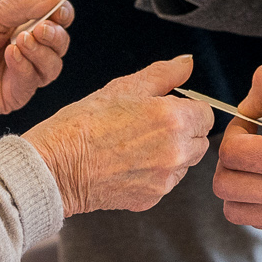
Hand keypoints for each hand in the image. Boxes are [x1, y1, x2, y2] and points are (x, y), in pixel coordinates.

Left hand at [0, 0, 74, 118]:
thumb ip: (26, 6)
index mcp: (26, 29)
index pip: (57, 22)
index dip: (63, 15)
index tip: (61, 10)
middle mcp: (30, 53)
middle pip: (60, 46)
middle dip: (55, 36)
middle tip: (40, 28)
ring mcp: (24, 75)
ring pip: (53, 66)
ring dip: (40, 52)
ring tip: (19, 41)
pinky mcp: (16, 95)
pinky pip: (32, 81)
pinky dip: (25, 66)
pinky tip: (10, 55)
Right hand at [26, 56, 212, 216]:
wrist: (55, 167)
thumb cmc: (83, 124)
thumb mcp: (123, 87)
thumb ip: (163, 74)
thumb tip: (187, 63)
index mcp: (173, 119)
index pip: (206, 113)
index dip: (188, 107)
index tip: (169, 107)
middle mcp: (176, 152)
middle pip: (201, 140)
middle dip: (184, 131)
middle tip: (150, 125)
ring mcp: (165, 179)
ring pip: (185, 163)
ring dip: (172, 153)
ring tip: (135, 145)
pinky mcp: (152, 198)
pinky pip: (165, 182)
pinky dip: (154, 174)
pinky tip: (128, 163)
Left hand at [213, 64, 261, 239]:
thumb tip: (243, 109)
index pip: (229, 153)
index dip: (234, 132)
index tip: (250, 125)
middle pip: (224, 185)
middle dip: (230, 161)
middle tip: (250, 146)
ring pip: (235, 210)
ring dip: (239, 186)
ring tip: (258, 167)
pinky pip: (259, 221)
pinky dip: (258, 203)